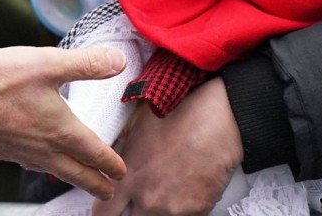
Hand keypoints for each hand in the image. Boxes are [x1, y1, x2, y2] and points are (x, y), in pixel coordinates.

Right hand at [0, 46, 127, 198]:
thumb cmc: (1, 82)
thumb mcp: (49, 63)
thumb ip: (86, 63)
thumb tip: (119, 61)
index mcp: (62, 131)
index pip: (95, 154)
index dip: (112, 164)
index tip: (121, 173)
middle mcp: (46, 149)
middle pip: (78, 174)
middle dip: (97, 184)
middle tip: (109, 191)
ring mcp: (24, 152)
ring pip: (56, 172)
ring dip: (73, 178)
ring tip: (79, 178)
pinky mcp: (5, 150)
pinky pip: (33, 165)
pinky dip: (47, 168)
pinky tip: (41, 160)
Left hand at [92, 76, 242, 215]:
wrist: (218, 120)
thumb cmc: (180, 115)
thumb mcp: (138, 125)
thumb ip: (122, 150)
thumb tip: (113, 156)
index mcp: (128, 177)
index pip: (103, 212)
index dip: (105, 210)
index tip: (109, 206)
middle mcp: (148, 198)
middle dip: (131, 211)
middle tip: (140, 199)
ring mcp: (173, 208)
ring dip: (158, 210)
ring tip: (168, 188)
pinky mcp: (197, 211)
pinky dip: (182, 208)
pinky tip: (186, 187)